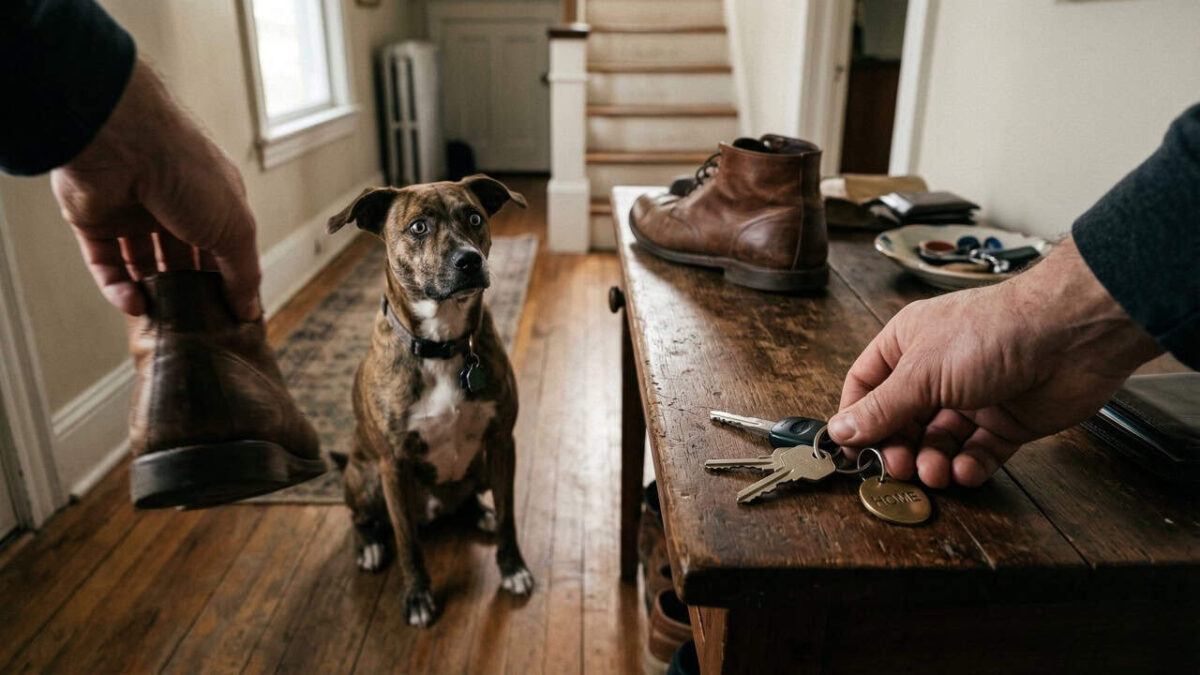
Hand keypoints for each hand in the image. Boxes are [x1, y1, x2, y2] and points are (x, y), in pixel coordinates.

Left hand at [50, 59, 261, 319]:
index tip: (231, 311)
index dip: (228, 277)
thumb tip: (250, 310)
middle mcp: (172, 203)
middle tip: (197, 321)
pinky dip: (118, 288)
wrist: (123, 142)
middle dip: (190, 289)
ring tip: (165, 319)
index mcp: (212, 198)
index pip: (223, 245)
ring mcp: (131, 212)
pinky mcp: (93, 221)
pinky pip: (106, 264)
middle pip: (182, 257)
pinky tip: (135, 305)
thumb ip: (244, 273)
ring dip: (154, 292)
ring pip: (142, 264)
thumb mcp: (235, 229)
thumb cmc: (188, 172)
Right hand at [828, 237, 1160, 487]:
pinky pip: (978, 451)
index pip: (867, 385)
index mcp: (908, 344)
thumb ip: (881, 408)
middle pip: (902, 420)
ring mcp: (973, 396)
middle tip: (899, 469)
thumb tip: (840, 431)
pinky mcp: (1006, 420)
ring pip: (939, 440)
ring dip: (933, 460)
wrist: (1071, 335)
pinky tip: (965, 471)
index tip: (853, 449)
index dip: (858, 417)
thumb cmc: (990, 334)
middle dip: (899, 447)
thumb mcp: (922, 372)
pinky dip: (969, 466)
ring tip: (935, 472)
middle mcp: (937, 369)